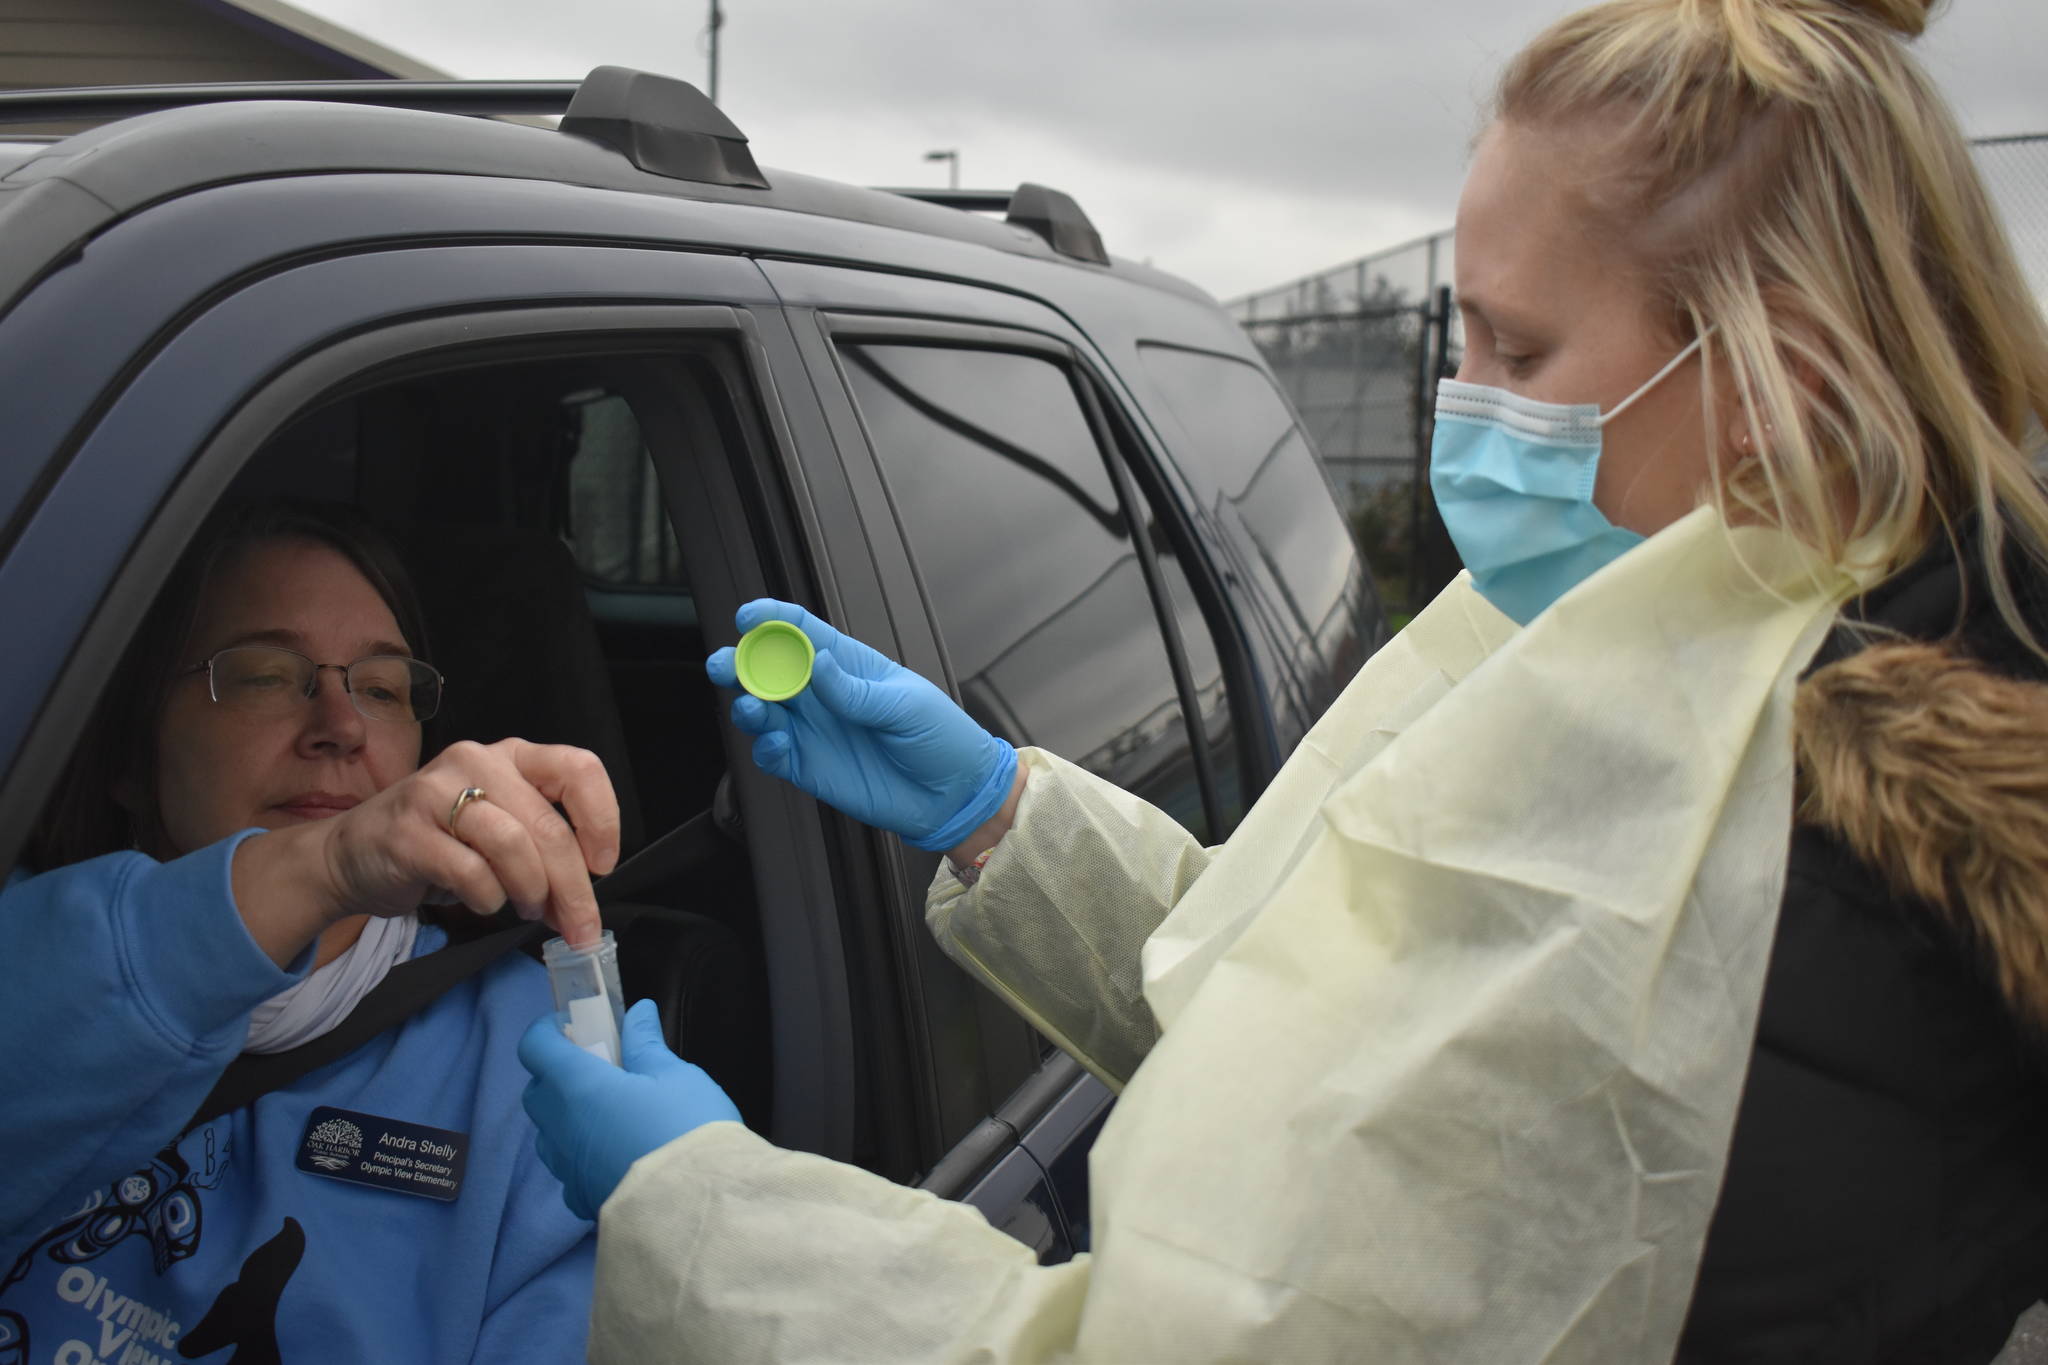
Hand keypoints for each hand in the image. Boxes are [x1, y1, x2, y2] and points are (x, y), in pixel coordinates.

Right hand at [305, 738, 617, 946]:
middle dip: (573, 887)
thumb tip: (581, 908)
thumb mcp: (500, 837)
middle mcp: (478, 761)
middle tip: (580, 926)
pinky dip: (488, 898)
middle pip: (549, 826)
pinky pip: (471, 872)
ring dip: (531, 891)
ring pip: (514, 846)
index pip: (579, 769)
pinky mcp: (409, 830)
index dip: (603, 819)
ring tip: (524, 908)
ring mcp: (438, 791)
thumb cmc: (439, 843)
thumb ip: (543, 859)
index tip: (603, 865)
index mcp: (513, 757)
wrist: (351, 855)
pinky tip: (484, 901)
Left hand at [517, 999, 740, 1219]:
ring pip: (549, 1134)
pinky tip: (615, 1156)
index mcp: (577, 1086)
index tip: (576, 1026)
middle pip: (537, 1091)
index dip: (548, 1030)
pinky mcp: (580, 1200)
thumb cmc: (686, 1129)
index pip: (535, 1047)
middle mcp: (560, 1126)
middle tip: (600, 1069)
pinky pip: (568, 1171)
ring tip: (610, 1115)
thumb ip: (647, 1043)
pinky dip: (583, 1156)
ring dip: (567, 1117)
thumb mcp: (675, 1076)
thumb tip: (638, 1012)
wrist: (696, 1208)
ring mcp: (566, 1168)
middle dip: (558, 1073)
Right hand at [706, 599, 1016, 851]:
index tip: (748, 617)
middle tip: (727, 665)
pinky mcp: (808, 767)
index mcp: (848, 664)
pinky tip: (775, 743)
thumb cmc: (941, 739)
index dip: (771, 619)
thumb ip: (857, 691)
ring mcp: (812, 731)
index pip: (801, 631)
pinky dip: (764, 747)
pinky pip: (772, 754)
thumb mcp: (906, 706)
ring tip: (752, 708)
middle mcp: (822, 694)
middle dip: (742, 662)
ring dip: (748, 705)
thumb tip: (818, 662)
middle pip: (768, 669)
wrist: (953, 797)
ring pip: (762, 710)